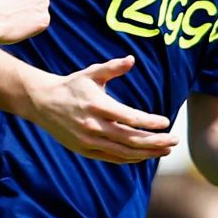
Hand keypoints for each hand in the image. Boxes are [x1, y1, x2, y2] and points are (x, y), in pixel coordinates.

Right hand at [36, 55, 178, 163]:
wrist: (41, 103)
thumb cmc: (71, 86)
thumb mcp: (91, 73)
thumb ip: (112, 67)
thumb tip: (132, 59)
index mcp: (97, 106)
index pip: (130, 118)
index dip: (150, 122)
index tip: (166, 122)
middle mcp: (93, 126)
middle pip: (130, 139)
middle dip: (155, 141)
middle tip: (175, 140)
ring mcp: (88, 140)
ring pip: (123, 151)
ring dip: (147, 152)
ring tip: (166, 149)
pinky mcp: (84, 149)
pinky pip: (111, 157)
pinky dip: (130, 158)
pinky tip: (145, 155)